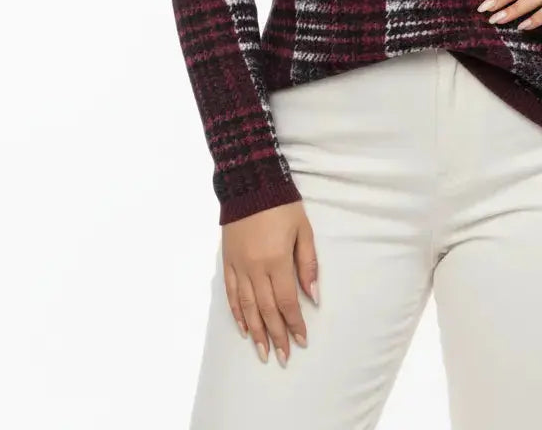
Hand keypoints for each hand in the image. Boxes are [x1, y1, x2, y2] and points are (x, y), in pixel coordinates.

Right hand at [221, 200, 318, 366]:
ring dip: (256, 332)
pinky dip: (238, 313)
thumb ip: (308, 263)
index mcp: (276, 260)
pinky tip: (244, 328)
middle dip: (276, 335)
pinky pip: (232, 294)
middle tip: (283, 357)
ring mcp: (239, 266)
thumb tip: (314, 296)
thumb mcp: (303, 230)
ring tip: (263, 352)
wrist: (249, 184)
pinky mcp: (228, 262)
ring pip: (247, 307)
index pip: (287, 301)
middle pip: (267, 310)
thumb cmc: (282, 205)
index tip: (301, 341)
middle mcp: (255, 268)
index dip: (295, 323)